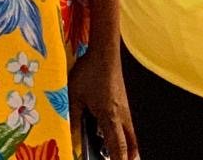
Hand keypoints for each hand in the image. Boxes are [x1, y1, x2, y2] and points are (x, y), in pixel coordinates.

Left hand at [70, 45, 137, 159]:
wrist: (104, 53)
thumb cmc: (89, 72)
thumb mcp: (75, 95)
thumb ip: (73, 118)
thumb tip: (71, 138)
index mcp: (110, 116)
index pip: (118, 146)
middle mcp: (122, 116)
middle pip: (131, 145)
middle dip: (127, 157)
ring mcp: (125, 109)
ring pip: (131, 135)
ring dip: (127, 147)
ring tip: (119, 155)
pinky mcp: (124, 103)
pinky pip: (128, 126)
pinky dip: (125, 136)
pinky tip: (113, 135)